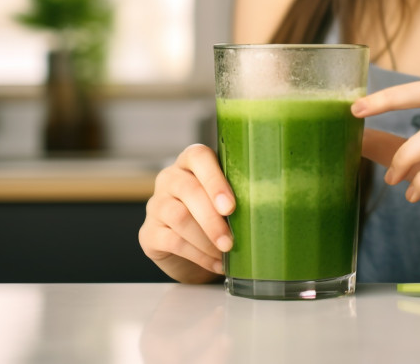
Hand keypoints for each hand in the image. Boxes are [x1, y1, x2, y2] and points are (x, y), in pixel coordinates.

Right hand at [139, 143, 234, 282]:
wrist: (192, 252)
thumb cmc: (217, 217)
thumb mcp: (227, 199)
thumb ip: (240, 192)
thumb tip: (270, 203)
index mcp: (191, 162)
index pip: (198, 157)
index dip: (215, 180)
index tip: (231, 206)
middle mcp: (170, 178)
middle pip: (189, 190)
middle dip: (213, 218)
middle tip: (230, 240)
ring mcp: (157, 205)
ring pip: (179, 217)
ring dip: (206, 238)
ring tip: (225, 252)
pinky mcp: (149, 233)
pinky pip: (172, 241)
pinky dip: (198, 255)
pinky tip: (215, 263)